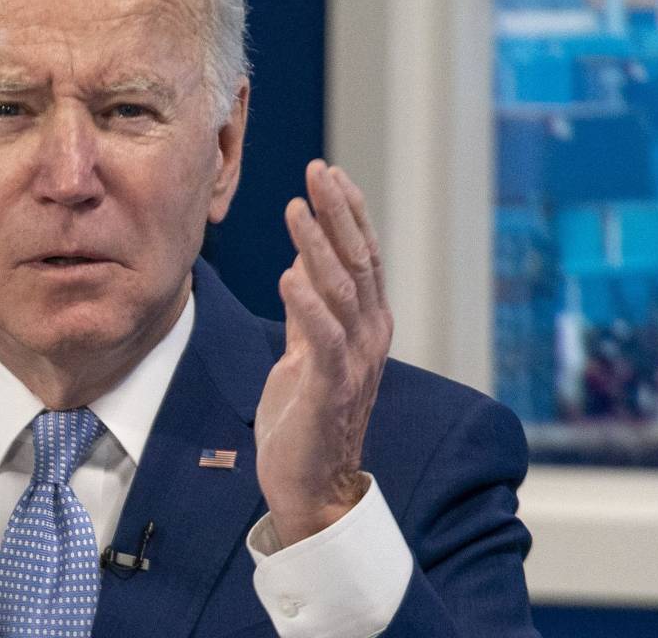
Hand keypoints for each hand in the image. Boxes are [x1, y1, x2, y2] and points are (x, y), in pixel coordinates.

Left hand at [254, 160, 392, 548]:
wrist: (311, 486)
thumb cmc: (306, 418)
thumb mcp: (305, 352)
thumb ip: (309, 311)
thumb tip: (301, 262)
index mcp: (366, 326)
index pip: (363, 256)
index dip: (349, 213)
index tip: (330, 173)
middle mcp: (370, 337)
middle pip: (359, 262)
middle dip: (338, 213)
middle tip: (318, 171)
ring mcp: (354, 363)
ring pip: (343, 291)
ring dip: (318, 247)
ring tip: (296, 208)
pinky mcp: (330, 389)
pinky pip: (323, 339)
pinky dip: (307, 304)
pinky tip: (288, 274)